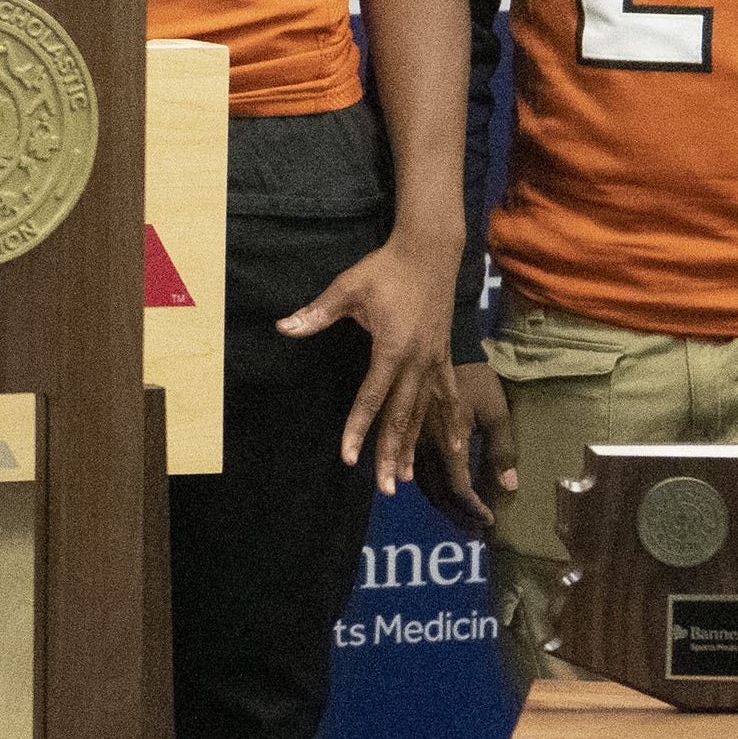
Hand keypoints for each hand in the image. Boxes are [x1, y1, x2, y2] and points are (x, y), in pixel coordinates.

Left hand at [276, 229, 465, 497]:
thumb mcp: (347, 288)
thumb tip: (283, 327)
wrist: (429, 252)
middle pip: (401, 416)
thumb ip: (317, 312)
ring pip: (424, 413)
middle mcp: (418, 361)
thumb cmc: (385, 269)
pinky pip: (448, 397)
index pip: (371, 398)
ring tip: (404, 477)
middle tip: (382, 486)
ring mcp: (435, 361)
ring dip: (414, 445)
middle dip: (389, 452)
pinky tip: (455, 448)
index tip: (349, 457)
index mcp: (392, 348)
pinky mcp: (445, 357)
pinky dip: (449, 423)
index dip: (358, 429)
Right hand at [430, 360, 515, 536]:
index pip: (459, 489)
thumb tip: (510, 486)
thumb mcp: (497, 412)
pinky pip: (418, 473)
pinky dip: (433, 491)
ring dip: (445, 507)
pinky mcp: (411, 437)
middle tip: (477, 531)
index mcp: (449, 443)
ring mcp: (415, 443)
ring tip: (463, 520)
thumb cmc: (478, 381)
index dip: (474, 509)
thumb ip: (502, 450)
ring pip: (425, 487)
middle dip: (459, 516)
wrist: (448, 352)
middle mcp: (427, 448)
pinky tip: (444, 496)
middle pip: (439, 494)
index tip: (490, 521)